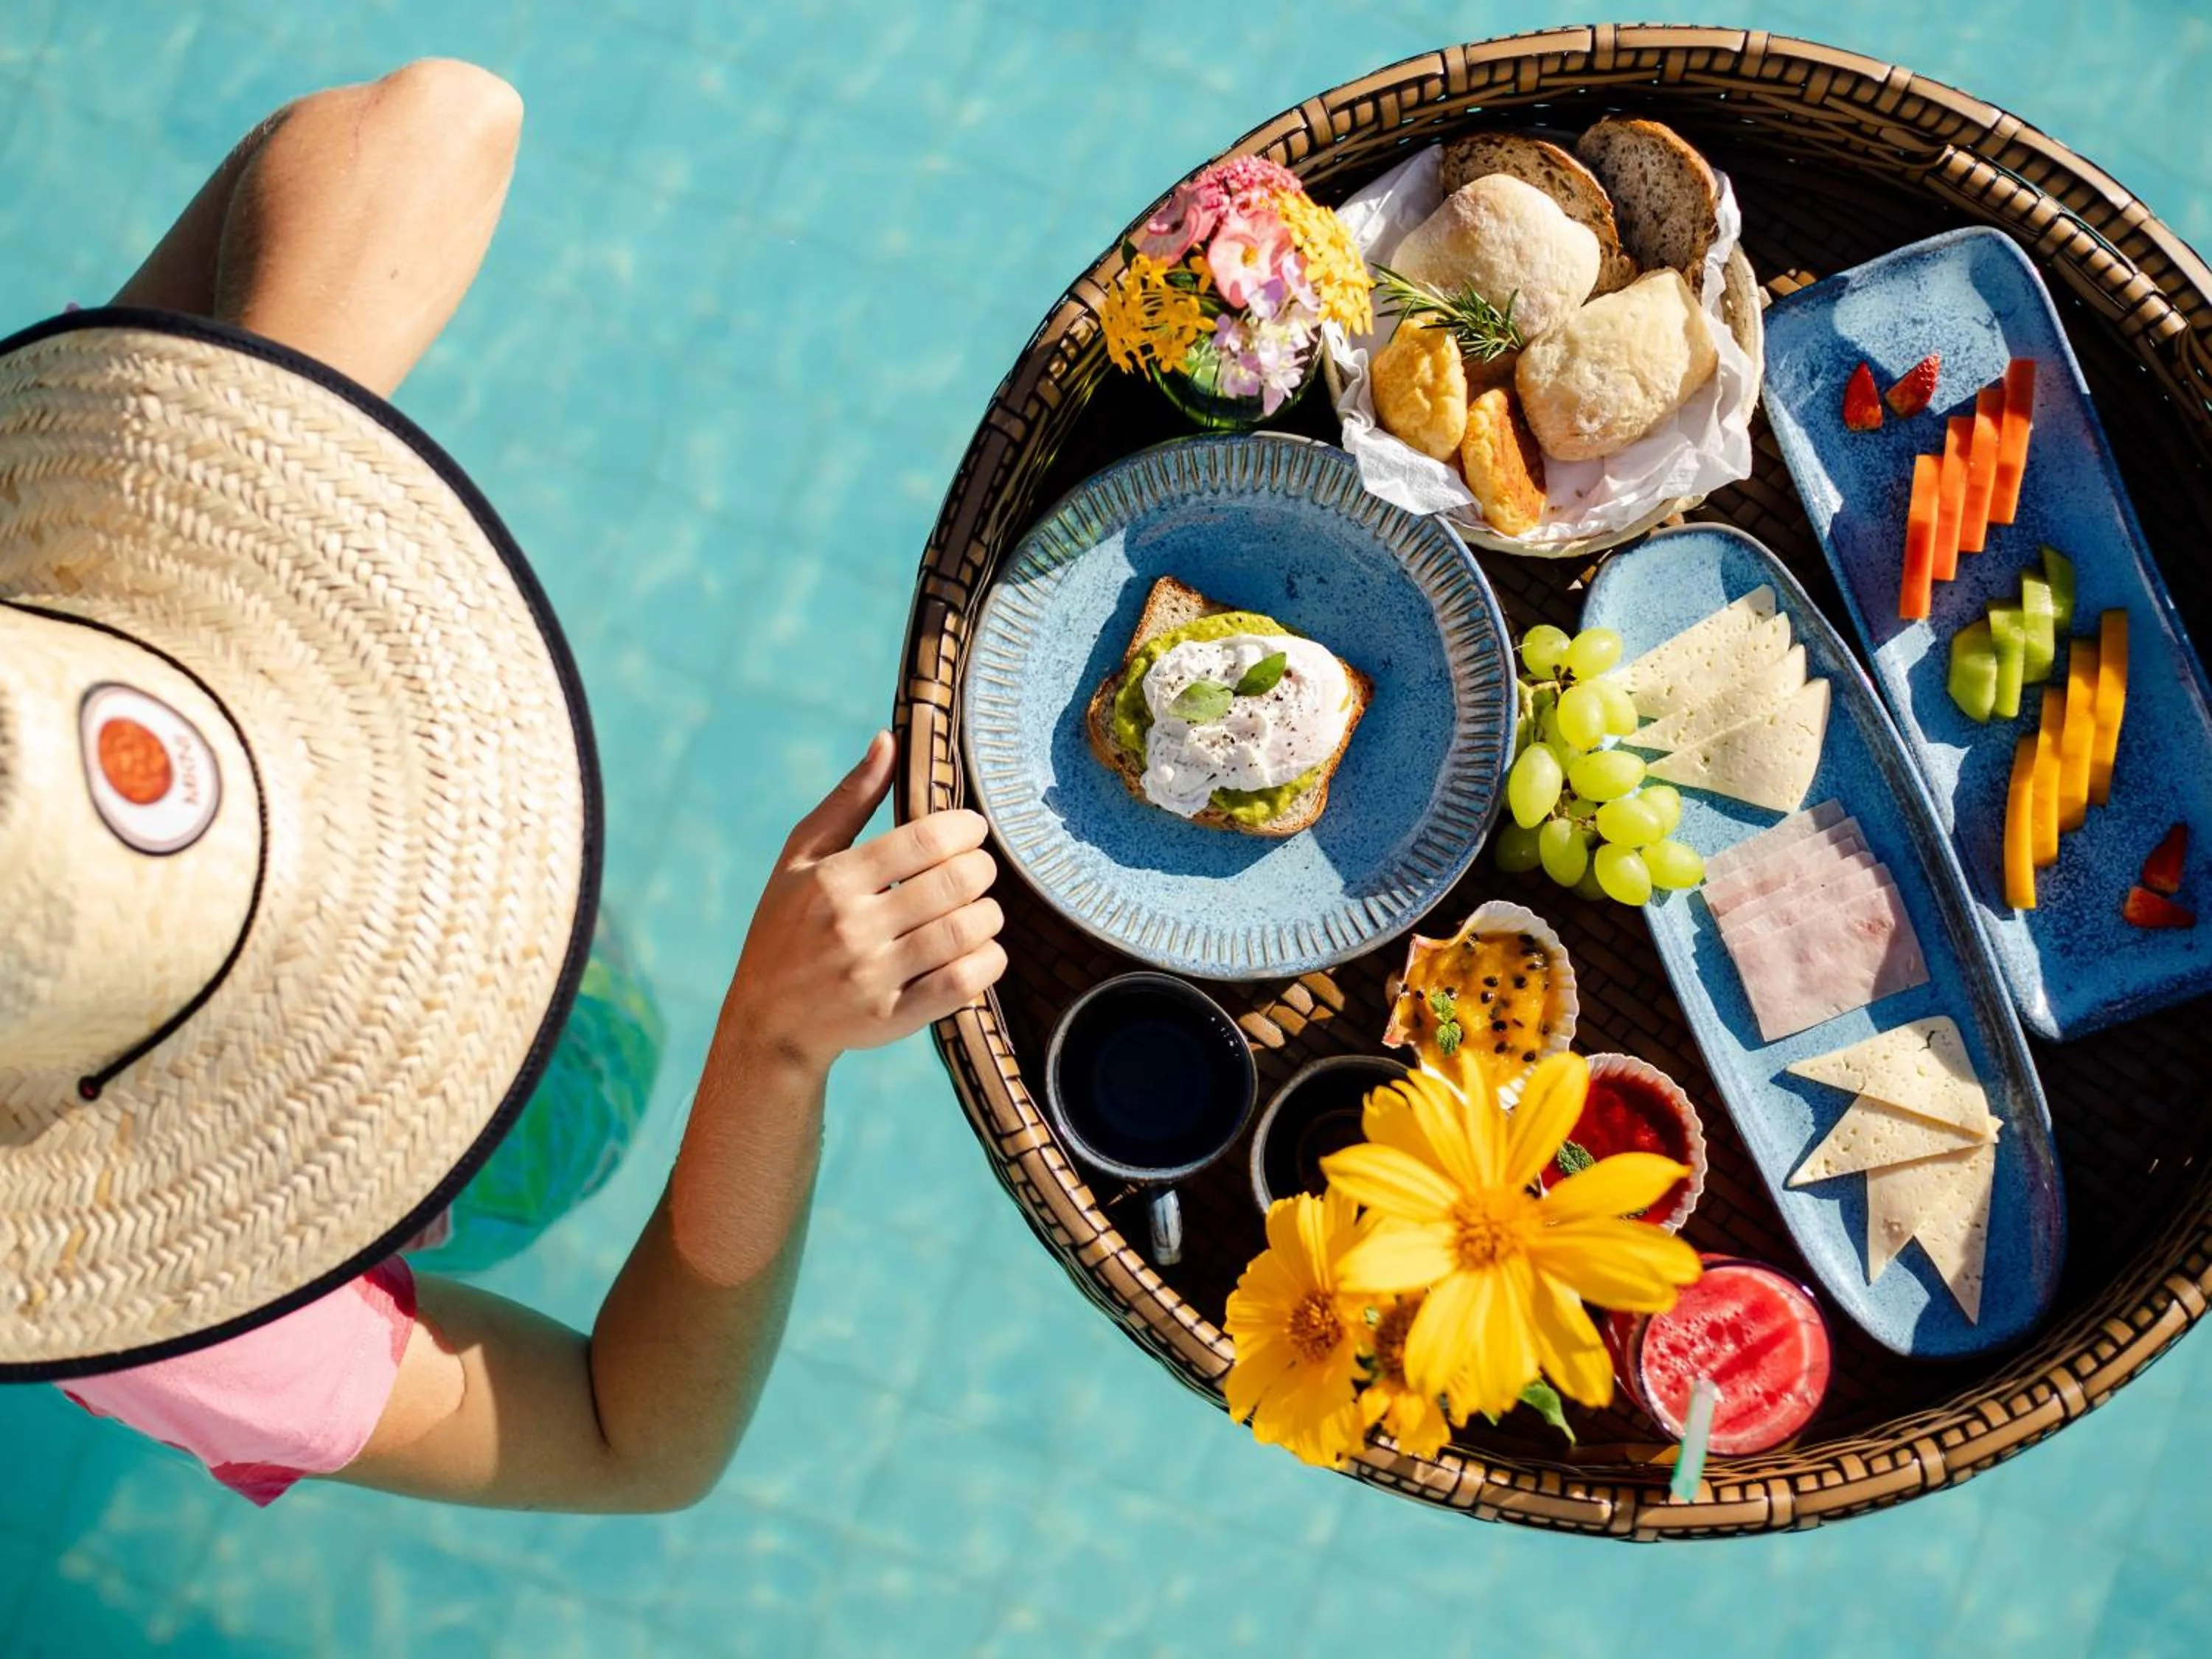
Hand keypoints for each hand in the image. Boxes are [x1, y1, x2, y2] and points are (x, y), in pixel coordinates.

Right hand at [721, 731, 1005, 1071]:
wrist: (768, 1023)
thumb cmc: (787, 928)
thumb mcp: (801, 858)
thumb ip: (850, 800)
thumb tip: (888, 740)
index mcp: (832, 880)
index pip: (925, 840)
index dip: (965, 830)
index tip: (971, 831)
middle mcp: (852, 928)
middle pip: (954, 884)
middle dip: (982, 869)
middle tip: (978, 870)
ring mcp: (873, 977)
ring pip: (965, 932)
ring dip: (988, 915)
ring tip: (979, 910)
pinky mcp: (893, 1018)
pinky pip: (963, 983)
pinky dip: (987, 961)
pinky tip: (979, 950)